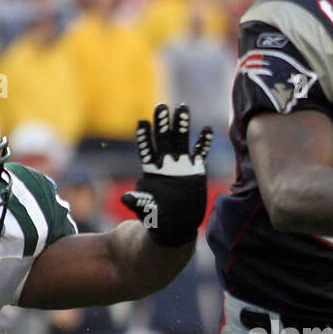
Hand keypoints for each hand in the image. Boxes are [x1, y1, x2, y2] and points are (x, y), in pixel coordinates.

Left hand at [120, 104, 213, 247]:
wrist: (175, 226)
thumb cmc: (157, 220)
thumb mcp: (146, 211)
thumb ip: (138, 202)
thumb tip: (125, 198)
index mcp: (152, 171)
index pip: (147, 150)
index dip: (144, 137)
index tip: (142, 122)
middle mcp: (166, 163)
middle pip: (163, 139)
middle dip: (162, 123)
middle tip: (161, 107)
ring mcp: (181, 165)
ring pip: (181, 140)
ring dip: (182, 124)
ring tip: (183, 107)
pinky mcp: (195, 170)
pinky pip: (200, 152)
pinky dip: (203, 142)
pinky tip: (206, 130)